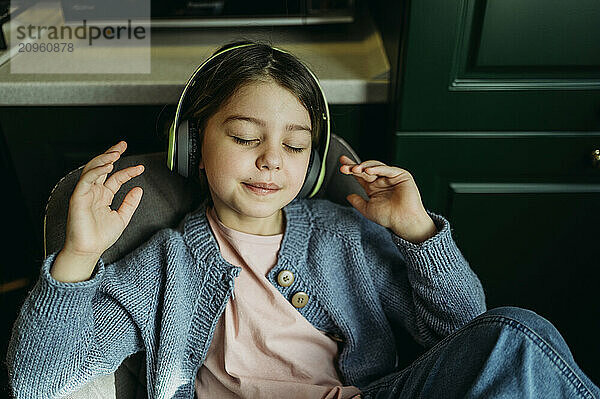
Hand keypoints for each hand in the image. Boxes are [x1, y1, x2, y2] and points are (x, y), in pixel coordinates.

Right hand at [63, 140, 144, 257]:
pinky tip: (107, 166)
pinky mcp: (78, 196)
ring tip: (116, 153)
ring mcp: (86, 193)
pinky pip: (86, 179)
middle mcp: (94, 192)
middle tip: (122, 145)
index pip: (116, 177)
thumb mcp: (122, 218)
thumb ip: (130, 203)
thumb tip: (138, 189)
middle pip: (102, 167)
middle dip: (112, 154)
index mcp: (103, 195)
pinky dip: (96, 171)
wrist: (89, 250)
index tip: (141, 168)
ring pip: (93, 169)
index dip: (128, 171)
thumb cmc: (101, 237)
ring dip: (104, 158)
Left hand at [339, 155, 436, 243]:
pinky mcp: (401, 175)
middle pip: (365, 169)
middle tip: (345, 167)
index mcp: (373, 187)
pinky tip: (368, 170)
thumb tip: (348, 196)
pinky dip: (378, 168)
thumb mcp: (367, 209)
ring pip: (375, 167)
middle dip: (354, 167)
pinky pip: (388, 169)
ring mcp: (391, 177)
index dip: (351, 170)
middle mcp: (381, 180)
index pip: (360, 175)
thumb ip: (357, 202)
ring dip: (364, 167)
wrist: (403, 222)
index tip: (341, 166)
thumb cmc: (388, 217)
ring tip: (354, 169)